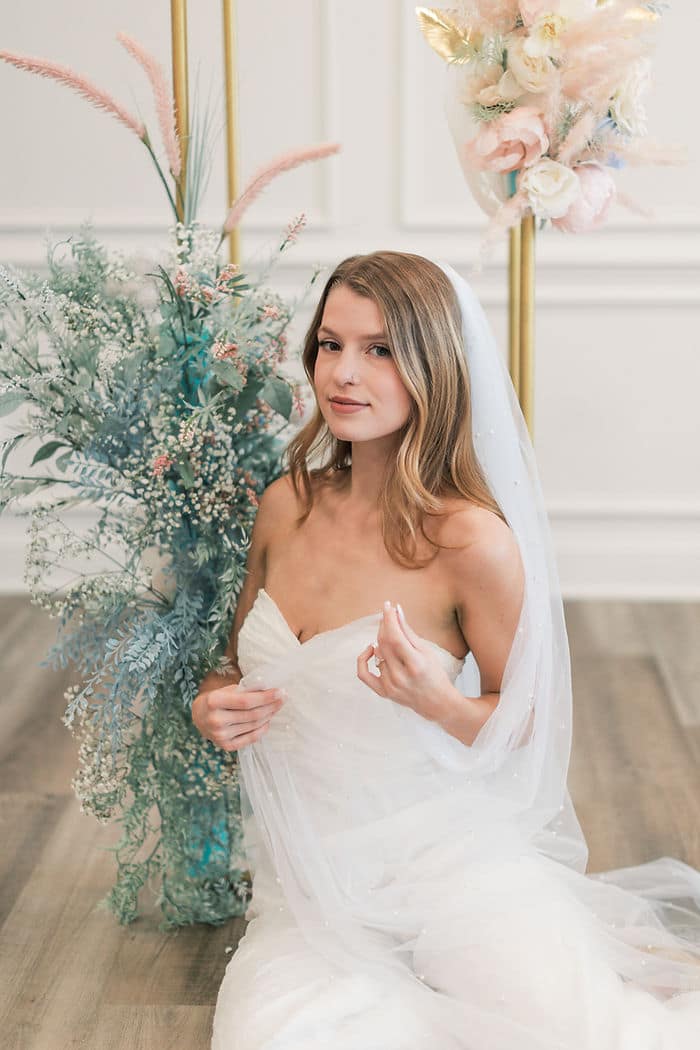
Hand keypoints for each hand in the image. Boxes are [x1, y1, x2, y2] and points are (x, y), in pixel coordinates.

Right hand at [192, 677, 286, 751]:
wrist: (199, 716)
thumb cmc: (217, 699)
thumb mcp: (227, 690)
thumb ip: (246, 690)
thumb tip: (270, 688)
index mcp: (214, 702)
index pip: (246, 701)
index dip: (266, 697)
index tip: (280, 692)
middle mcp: (216, 720)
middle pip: (252, 714)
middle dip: (271, 706)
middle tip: (283, 699)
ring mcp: (220, 735)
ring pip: (253, 726)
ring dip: (268, 716)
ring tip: (276, 707)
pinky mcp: (225, 746)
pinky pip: (250, 738)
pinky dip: (262, 730)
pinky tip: (267, 721)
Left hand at [356, 600, 452, 721]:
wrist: (437, 703)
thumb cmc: (435, 674)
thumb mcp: (427, 650)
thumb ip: (408, 631)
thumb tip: (396, 610)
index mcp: (416, 665)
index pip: (395, 637)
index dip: (389, 619)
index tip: (388, 605)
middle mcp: (400, 677)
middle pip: (384, 643)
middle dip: (384, 625)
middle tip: (388, 615)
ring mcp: (390, 686)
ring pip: (377, 653)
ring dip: (382, 640)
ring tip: (392, 637)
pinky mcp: (383, 692)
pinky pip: (364, 674)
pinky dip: (364, 659)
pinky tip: (371, 649)